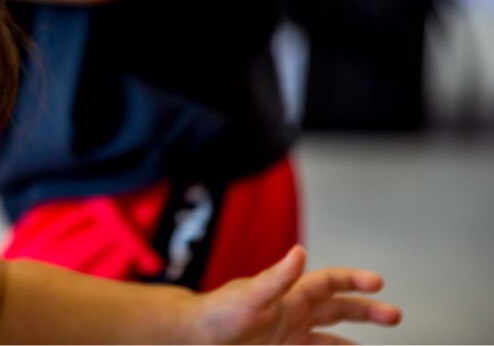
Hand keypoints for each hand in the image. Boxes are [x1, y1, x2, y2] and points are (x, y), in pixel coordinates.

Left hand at [189, 245, 400, 343]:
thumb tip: (299, 251)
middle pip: (337, 309)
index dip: (353, 280)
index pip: (328, 284)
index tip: (378, 283)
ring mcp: (288, 335)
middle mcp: (293, 314)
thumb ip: (277, 277)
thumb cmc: (217, 313)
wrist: (193, 337)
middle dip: (366, 311)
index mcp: (290, 297)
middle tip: (395, 316)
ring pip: (329, 338)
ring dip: (350, 342)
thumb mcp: (250, 295)